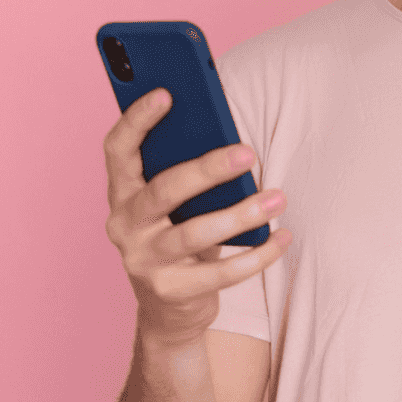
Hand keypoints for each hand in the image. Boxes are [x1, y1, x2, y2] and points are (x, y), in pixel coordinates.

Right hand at [102, 87, 291, 345]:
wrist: (169, 308)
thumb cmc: (180, 235)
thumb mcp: (178, 203)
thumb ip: (189, 173)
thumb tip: (232, 140)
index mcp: (122, 193)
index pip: (118, 150)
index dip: (136, 120)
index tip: (166, 93)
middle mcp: (125, 225)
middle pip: (164, 190)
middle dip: (207, 169)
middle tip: (248, 152)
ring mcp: (144, 261)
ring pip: (194, 233)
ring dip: (241, 214)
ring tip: (278, 197)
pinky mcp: (172, 291)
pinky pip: (221, 273)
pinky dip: (258, 254)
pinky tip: (284, 236)